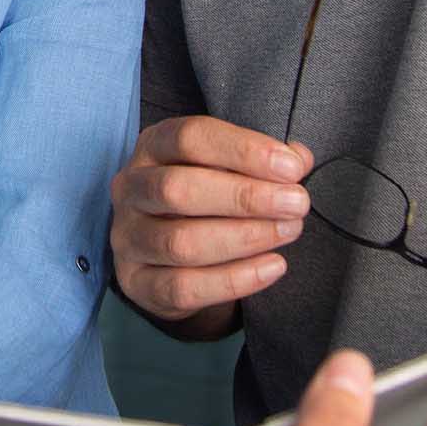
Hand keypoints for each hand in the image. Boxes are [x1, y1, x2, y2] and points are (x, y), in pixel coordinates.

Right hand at [110, 114, 314, 324]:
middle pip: (177, 189)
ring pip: (180, 242)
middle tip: (296, 204)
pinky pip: (183, 287)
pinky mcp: (137, 283)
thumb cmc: (204, 201)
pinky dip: (235, 279)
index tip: (291, 168)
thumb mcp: (227, 170)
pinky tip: (273, 267)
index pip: (189, 138)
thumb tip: (298, 160)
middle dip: (244, 197)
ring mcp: (128, 239)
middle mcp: (131, 189)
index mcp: (152, 149)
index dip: (243, 150)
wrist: (169, 257)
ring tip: (289, 232)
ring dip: (243, 238)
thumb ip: (263, 163)